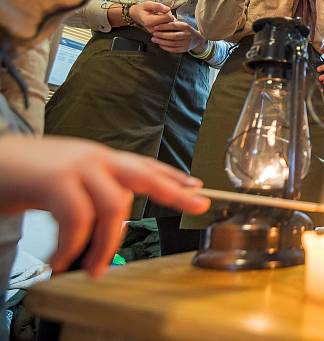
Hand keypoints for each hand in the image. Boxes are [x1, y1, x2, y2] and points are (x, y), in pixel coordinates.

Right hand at [0, 134, 209, 276]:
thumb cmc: (22, 174)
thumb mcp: (64, 179)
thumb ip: (90, 191)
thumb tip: (112, 216)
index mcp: (98, 159)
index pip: (143, 166)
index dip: (171, 177)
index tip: (196, 187)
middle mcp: (93, 159)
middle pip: (144, 174)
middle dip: (175, 190)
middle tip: (198, 205)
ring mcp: (76, 166)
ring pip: (113, 205)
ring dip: (105, 244)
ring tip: (93, 268)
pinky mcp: (54, 179)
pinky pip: (77, 217)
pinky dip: (71, 244)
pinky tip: (60, 259)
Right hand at [129, 1, 174, 32]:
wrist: (137, 16)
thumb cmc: (143, 9)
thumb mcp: (148, 4)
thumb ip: (158, 6)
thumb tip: (168, 9)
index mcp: (150, 22)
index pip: (168, 17)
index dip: (168, 12)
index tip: (163, 10)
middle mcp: (153, 29)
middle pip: (170, 22)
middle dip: (169, 17)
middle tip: (162, 13)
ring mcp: (156, 33)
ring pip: (170, 27)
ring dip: (169, 21)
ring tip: (162, 17)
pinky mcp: (159, 35)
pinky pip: (168, 30)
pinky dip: (168, 25)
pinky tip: (163, 22)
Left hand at [151, 21, 205, 53]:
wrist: (197, 40)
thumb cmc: (186, 30)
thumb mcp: (182, 24)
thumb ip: (173, 22)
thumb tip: (160, 19)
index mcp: (186, 26)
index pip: (173, 26)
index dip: (163, 26)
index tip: (155, 27)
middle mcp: (187, 34)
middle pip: (173, 36)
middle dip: (162, 35)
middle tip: (153, 34)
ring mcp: (186, 43)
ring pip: (172, 43)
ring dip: (162, 42)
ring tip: (154, 39)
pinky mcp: (185, 49)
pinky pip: (174, 49)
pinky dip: (166, 48)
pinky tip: (160, 45)